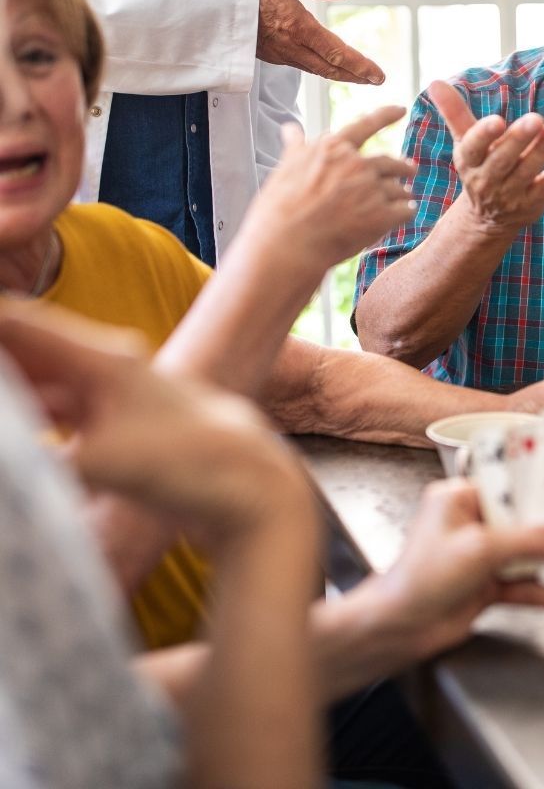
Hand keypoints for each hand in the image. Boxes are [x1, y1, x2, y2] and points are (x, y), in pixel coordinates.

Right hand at [0, 302, 315, 549]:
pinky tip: (23, 439)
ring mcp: (113, 397)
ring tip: (5, 402)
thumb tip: (13, 462)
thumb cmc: (188, 464)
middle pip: (26, 351)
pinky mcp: (119, 427)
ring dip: (13, 392)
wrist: (251, 486)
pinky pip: (59, 415)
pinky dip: (31, 421)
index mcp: (102, 359)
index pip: (18, 324)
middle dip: (0, 361)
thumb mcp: (99, 462)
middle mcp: (107, 369)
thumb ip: (31, 457)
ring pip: (41, 386)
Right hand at [251, 108, 416, 271]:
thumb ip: (296, 149)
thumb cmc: (280, 210)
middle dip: (403, 166)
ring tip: (404, 199)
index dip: (385, 115)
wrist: (287, 245)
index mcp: (334, 149)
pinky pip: (406, 210)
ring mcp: (371, 189)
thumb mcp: (284, 170)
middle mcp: (356, 164)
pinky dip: (405, 212)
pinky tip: (402, 217)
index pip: (365, 125)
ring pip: (399, 188)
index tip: (400, 109)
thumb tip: (290, 129)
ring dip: (402, 194)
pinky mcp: (383, 215)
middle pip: (390, 161)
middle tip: (411, 168)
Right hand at [256, 0, 384, 84]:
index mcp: (297, 26)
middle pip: (330, 68)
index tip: (379, 75)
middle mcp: (290, 46)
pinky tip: (329, 66)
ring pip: (317, 70)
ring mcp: (280, 54)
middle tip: (376, 80)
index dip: (360, 66)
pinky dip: (322, 69)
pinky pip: (302, 65)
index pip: (336, 53)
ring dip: (340, 74)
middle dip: (356, 76)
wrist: (206, 4)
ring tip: (360, 76)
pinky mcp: (271, 56)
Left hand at [370, 479, 543, 661]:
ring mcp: (480, 556)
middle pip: (524, 520)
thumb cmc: (420, 578)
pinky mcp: (486, 586)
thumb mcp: (480, 549)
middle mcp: (472, 523)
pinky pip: (525, 585)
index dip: (542, 485)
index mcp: (460, 498)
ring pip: (528, 554)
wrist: (396, 630)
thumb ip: (530, 541)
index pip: (510, 484)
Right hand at [428, 80, 543, 235]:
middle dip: (518, 140)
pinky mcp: (532, 203)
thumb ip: (455, 112)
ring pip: (526, 172)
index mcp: (469, 161)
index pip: (473, 148)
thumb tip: (434, 82)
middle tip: (535, 118)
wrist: (486, 218)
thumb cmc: (479, 167)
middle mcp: (487, 180)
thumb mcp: (465, 142)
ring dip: (541, 150)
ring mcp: (510, 194)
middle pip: (502, 160)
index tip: (497, 120)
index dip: (484, 135)